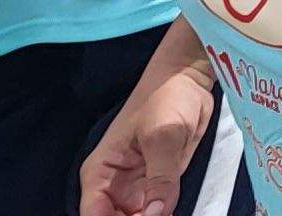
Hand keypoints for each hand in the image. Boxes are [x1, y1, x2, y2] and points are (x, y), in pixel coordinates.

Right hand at [74, 65, 216, 215]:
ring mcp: (137, 187)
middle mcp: (113, 185)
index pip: (93, 215)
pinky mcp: (158, 185)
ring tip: (168, 215)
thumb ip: (160, 178)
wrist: (188, 80)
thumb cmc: (165, 96)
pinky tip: (173, 215)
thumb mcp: (163, 136)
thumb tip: (156, 214)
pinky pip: (156, 213)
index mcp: (100, 173)